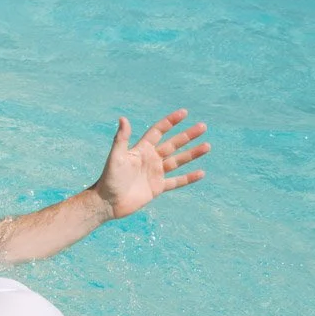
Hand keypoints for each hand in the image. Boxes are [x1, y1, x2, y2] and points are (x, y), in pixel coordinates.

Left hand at [91, 109, 209, 218]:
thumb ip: (121, 139)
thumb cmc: (109, 178)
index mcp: (141, 149)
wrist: (107, 202)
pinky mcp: (158, 187)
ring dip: (192, 154)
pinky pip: (176, 181)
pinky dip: (188, 178)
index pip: (158, 131)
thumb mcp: (116, 157)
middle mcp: (150, 159)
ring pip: (178, 161)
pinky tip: (201, 173)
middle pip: (173, 144)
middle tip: (203, 126)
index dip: (170, 122)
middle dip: (187, 136)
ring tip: (207, 146)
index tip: (184, 113)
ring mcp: (155, 173)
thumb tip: (123, 118)